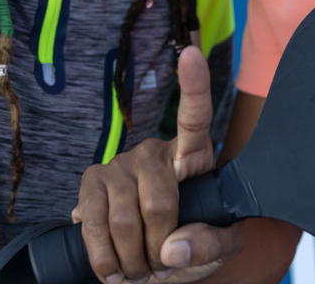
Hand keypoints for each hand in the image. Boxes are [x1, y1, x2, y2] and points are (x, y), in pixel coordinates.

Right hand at [72, 46, 245, 283]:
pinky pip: (92, 224)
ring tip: (141, 270)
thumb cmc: (196, 241)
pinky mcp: (91, 183)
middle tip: (163, 266)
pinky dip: (103, 258)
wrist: (157, 260)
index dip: (193, 85)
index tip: (189, 54)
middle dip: (160, 248)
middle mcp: (153, 152)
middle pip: (157, 202)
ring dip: (132, 260)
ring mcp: (119, 165)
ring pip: (123, 219)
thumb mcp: (223, 247)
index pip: (195, 116)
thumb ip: (210, 244)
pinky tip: (112, 269)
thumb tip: (173, 246)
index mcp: (194, 155)